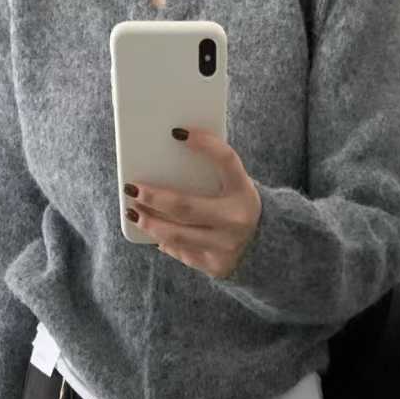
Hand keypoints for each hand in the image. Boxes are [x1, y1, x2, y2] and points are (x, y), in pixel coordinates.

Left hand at [125, 126, 261, 279]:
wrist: (266, 248)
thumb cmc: (238, 208)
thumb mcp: (236, 188)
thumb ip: (213, 175)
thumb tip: (168, 157)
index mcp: (244, 192)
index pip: (226, 161)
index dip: (205, 145)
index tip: (177, 132)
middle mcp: (237, 220)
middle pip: (185, 207)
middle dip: (153, 197)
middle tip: (133, 188)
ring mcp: (226, 246)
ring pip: (176, 235)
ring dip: (149, 223)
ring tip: (134, 212)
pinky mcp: (215, 266)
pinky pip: (181, 253)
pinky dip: (165, 242)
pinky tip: (154, 233)